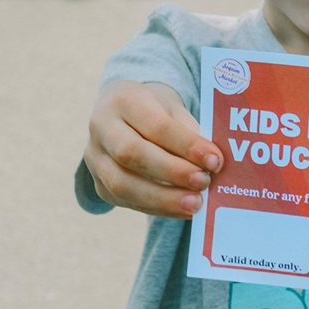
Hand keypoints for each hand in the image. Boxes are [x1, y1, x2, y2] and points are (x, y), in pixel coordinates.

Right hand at [84, 81, 223, 218]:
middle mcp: (102, 127)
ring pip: (122, 184)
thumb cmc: (156, 110)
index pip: (156, 125)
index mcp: (124, 99)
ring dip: (162, 198)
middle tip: (203, 182)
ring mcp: (95, 157)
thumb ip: (189, 132)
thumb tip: (211, 163)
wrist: (123, 113)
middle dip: (172, 172)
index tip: (214, 160)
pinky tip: (180, 208)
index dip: (186, 145)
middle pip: (131, 153)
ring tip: (194, 203)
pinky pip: (125, 200)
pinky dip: (156, 207)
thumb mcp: (174, 108)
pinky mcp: (99, 184)